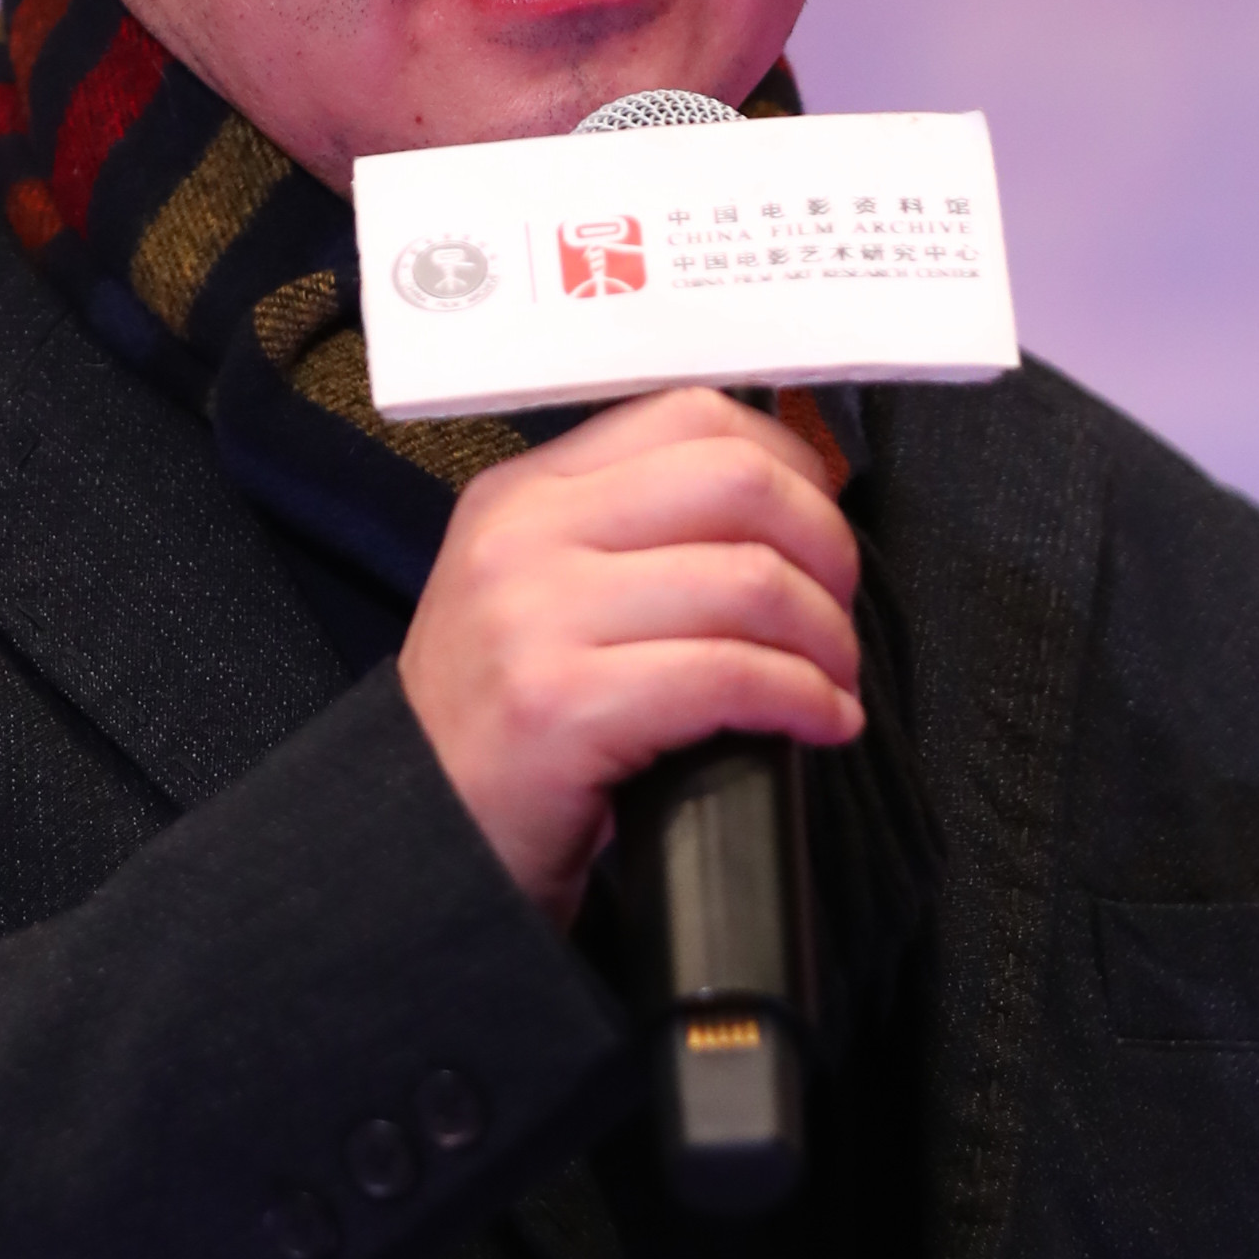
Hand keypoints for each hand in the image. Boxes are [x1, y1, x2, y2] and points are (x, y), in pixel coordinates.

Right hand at [396, 386, 863, 926]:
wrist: (421, 842)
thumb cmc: (502, 732)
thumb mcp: (538, 595)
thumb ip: (631, 536)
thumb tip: (786, 508)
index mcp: (524, 494)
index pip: (688, 417)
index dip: (790, 464)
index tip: (821, 522)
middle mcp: (524, 537)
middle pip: (735, 481)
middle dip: (824, 544)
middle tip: (837, 606)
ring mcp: (536, 617)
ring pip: (748, 580)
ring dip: (826, 637)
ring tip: (832, 679)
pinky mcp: (561, 705)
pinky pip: (729, 676)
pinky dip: (804, 698)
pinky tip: (818, 722)